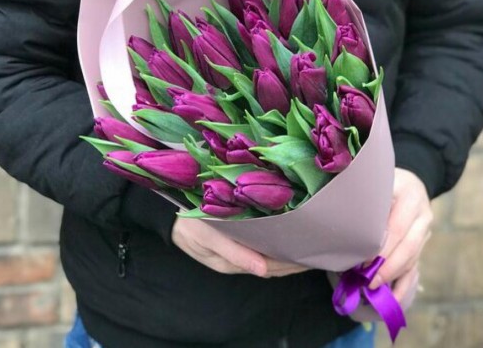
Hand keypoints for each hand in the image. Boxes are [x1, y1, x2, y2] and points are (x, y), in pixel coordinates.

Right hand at [171, 215, 307, 277]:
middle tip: (315, 248)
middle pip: (271, 263)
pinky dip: (272, 242)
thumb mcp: (208, 237)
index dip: (289, 264)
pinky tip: (282, 233)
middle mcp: (237, 258)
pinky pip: (257, 244)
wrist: (167, 213)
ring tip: (304, 242)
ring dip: (284, 251)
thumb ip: (235, 253)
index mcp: (232, 261)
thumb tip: (263, 270)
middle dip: (292, 259)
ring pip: (265, 254)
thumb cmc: (188, 224)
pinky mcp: (232, 237)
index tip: (309, 256)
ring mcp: (235, 247)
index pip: (269, 267)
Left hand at [369, 168, 432, 303]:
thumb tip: (343, 220)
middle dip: (388, 267)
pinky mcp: (423, 243)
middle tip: (368, 281)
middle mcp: (423, 213)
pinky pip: (416, 266)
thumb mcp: (376, 179)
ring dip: (393, 276)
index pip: (397, 227)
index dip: (381, 247)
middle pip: (408, 246)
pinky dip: (404, 284)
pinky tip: (394, 299)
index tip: (363, 261)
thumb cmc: (382, 179)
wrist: (406, 181)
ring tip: (372, 288)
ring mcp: (425, 230)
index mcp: (410, 194)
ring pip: (412, 257)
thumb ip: (366, 196)